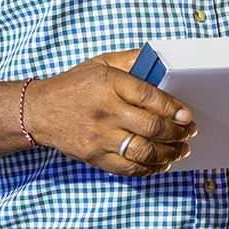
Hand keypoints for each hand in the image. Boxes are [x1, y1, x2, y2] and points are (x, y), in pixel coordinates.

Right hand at [25, 50, 196, 176]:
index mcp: (109, 84)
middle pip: (151, 127)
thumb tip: (161, 60)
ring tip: (181, 150)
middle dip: (176, 132)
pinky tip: (161, 163)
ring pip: (143, 151)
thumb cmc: (74, 85)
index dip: (173, 108)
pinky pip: (128, 168)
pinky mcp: (94, 156)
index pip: (149, 97)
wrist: (39, 111)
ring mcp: (99, 137)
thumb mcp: (100, 63)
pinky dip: (149, 168)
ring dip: (168, 153)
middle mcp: (105, 112)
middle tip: (189, 131)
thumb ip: (130, 60)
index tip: (187, 114)